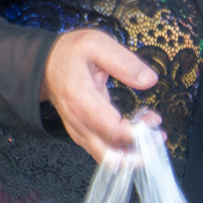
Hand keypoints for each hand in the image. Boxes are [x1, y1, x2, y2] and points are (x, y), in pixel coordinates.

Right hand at [41, 29, 158, 161]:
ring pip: (106, 158)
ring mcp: (78, 130)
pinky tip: (136, 132)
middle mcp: (78, 122)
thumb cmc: (70, 53)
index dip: (137, 133)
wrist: (45, 63)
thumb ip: (124, 62)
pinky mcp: (82, 133)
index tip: (153, 119)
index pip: (112, 131)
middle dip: (138, 154)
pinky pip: (102, 151)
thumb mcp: (97, 44)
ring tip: (150, 131)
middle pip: (109, 156)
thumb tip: (149, 80)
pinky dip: (122, 149)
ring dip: (132, 152)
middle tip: (157, 136)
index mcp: (81, 100)